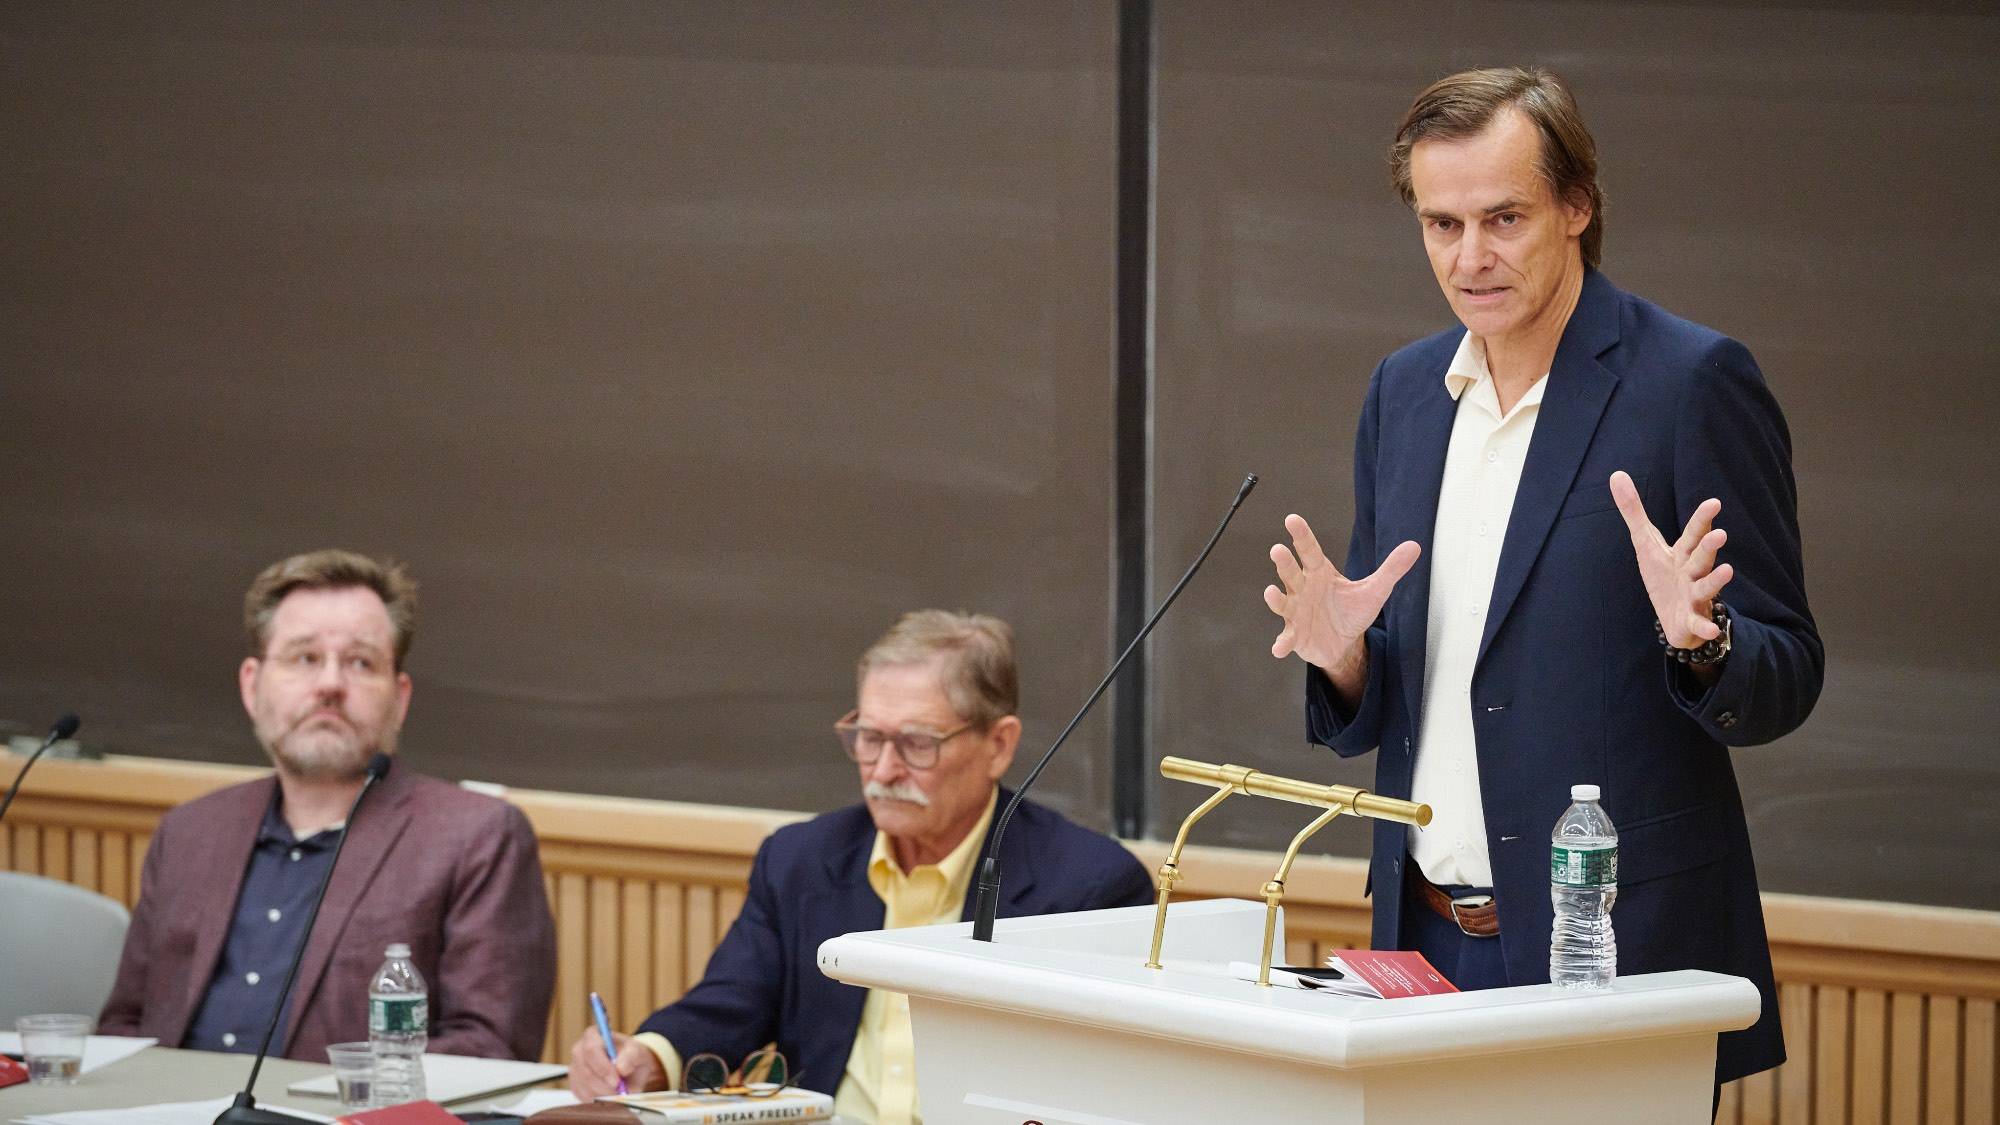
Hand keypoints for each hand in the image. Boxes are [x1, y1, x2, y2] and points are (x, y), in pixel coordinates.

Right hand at [568, 1027, 667, 1098]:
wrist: (630, 1068)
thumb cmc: (632, 1057)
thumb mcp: (637, 1052)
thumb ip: (631, 1057)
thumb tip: (620, 1068)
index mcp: (594, 1035)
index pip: (591, 1050)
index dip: (603, 1067)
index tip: (617, 1081)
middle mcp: (580, 1050)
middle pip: (585, 1071)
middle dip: (604, 1086)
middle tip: (620, 1093)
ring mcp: (575, 1068)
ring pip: (584, 1086)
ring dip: (603, 1094)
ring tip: (618, 1094)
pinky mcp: (575, 1084)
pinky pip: (582, 1095)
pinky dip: (597, 1099)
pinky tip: (609, 1095)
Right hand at [1264, 514, 1419, 677]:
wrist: (1343, 642)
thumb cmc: (1352, 611)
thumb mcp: (1375, 590)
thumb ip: (1392, 569)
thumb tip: (1415, 546)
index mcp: (1320, 573)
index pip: (1309, 550)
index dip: (1301, 535)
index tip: (1292, 519)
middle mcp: (1303, 589)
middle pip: (1291, 573)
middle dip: (1284, 562)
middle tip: (1278, 550)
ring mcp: (1296, 612)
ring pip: (1283, 602)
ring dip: (1275, 599)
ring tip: (1271, 593)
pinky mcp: (1295, 635)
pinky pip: (1287, 638)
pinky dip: (1282, 643)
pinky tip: (1279, 648)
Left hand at [1610, 471, 1732, 647]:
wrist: (1675, 618)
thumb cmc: (1664, 575)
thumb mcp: (1645, 543)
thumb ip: (1634, 511)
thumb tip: (1616, 474)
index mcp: (1682, 554)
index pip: (1693, 534)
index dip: (1702, 520)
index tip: (1714, 503)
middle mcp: (1692, 572)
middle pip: (1700, 557)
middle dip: (1709, 546)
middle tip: (1720, 534)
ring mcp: (1694, 596)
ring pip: (1706, 587)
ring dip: (1716, 580)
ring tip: (1728, 571)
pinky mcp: (1691, 620)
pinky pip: (1699, 623)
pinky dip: (1705, 627)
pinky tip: (1710, 629)